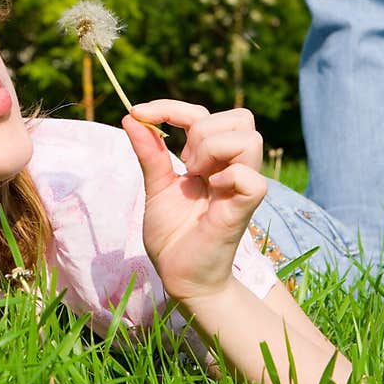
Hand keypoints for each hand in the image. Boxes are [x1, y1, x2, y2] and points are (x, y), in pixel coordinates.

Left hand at [122, 100, 266, 302]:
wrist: (179, 275)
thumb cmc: (172, 236)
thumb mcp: (155, 187)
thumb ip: (148, 153)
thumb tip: (132, 117)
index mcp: (211, 161)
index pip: (203, 114)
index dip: (172, 107)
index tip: (138, 112)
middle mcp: (231, 167)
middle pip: (240, 117)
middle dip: (202, 130)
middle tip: (184, 164)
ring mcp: (241, 185)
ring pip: (249, 138)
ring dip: (213, 149)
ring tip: (196, 176)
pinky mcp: (245, 207)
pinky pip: (251, 178)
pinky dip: (228, 177)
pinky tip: (211, 193)